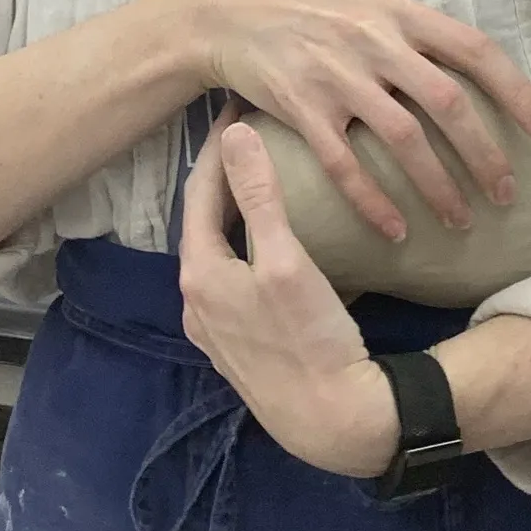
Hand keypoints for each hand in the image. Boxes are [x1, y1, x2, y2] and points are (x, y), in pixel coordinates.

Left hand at [179, 120, 403, 476]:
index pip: (199, 192)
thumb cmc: (309, 341)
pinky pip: (234, 283)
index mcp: (198, 276)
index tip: (236, 107)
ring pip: (219, 254)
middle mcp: (196, 304)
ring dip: (234, 216)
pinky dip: (245, 250)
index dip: (218, 147)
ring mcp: (217, 331)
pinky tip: (271, 246)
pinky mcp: (241, 350)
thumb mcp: (286, 262)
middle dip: (224, 179)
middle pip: (205, 224)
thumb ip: (259, 198)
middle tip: (251, 136)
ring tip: (262, 182)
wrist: (334, 424)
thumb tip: (236, 131)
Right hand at [184, 0, 530, 242]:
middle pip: (447, 103)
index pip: (475, 50)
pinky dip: (373, 200)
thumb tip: (476, 73)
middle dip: (484, 154)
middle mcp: (375, 41)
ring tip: (461, 222)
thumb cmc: (314, 10)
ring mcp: (337, 75)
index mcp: (401, 12)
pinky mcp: (301, 106)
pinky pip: (344, 164)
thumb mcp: (371, 5)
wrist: (233, 10)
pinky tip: (396, 229)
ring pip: (403, 138)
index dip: (517, 91)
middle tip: (508, 195)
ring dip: (438, 185)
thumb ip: (418, 36)